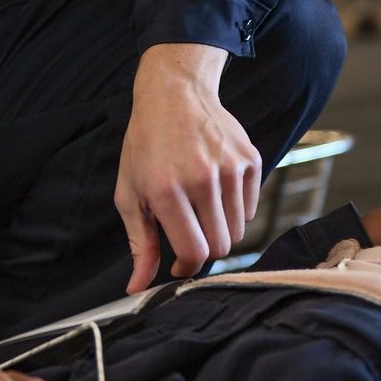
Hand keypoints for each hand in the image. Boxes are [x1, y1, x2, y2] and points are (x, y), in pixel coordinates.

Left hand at [116, 42, 260, 293]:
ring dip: (219, 229)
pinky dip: (234, 208)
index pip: (194, 252)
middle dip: (204, 249)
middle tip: (188, 233)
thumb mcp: (130, 193)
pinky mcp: (250, 159)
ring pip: (238, 230)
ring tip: (199, 207)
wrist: (174, 93)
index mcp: (167, 190)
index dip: (186, 267)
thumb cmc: (146, 144)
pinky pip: (250, 207)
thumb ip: (139, 244)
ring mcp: (230, 168)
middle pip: (221, 246)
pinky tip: (214, 188)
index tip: (179, 265)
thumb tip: (137, 287)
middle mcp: (201, 179)